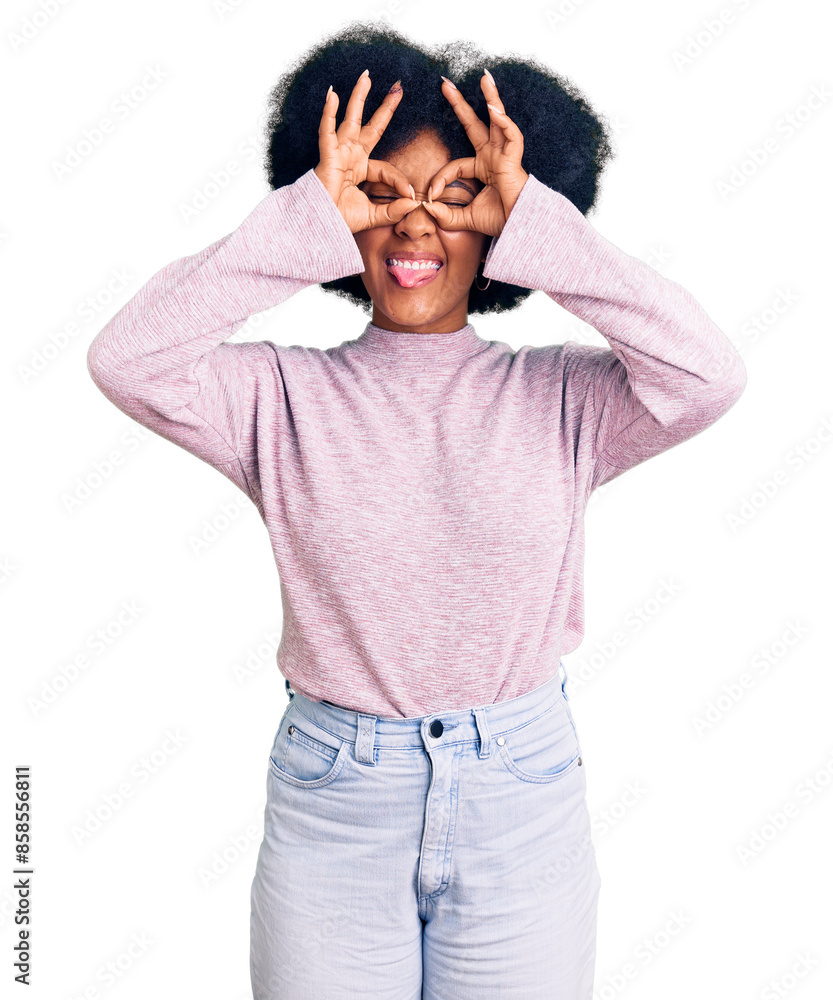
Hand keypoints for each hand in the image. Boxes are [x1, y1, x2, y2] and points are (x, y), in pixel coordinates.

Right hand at [314, 71, 420, 234]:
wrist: (321, 226)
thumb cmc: (341, 220)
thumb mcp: (374, 216)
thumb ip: (393, 211)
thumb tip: (413, 203)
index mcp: (361, 170)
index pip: (387, 169)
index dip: (400, 182)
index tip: (411, 195)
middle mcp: (351, 157)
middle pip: (371, 127)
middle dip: (384, 107)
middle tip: (397, 87)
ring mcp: (339, 153)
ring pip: (350, 120)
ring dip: (358, 97)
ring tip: (366, 77)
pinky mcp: (327, 155)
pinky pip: (328, 131)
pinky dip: (329, 113)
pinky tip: (333, 94)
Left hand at [422, 71, 528, 237]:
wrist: (519, 228)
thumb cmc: (500, 221)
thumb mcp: (466, 219)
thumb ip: (446, 216)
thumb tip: (427, 208)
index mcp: (482, 168)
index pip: (455, 165)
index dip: (440, 179)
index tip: (430, 195)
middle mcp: (493, 156)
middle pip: (475, 124)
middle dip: (460, 104)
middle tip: (445, 84)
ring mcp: (504, 155)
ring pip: (498, 119)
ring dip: (492, 98)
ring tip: (484, 77)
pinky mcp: (514, 159)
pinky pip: (511, 135)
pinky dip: (504, 123)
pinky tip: (494, 111)